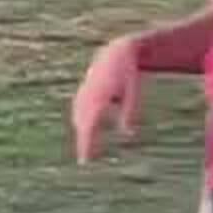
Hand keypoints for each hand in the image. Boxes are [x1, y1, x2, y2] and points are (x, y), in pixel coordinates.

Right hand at [71, 35, 141, 163]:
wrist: (118, 51)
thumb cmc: (129, 72)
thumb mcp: (134, 90)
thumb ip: (130, 111)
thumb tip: (127, 133)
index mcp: (99, 95)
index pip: (88, 125)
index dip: (86, 143)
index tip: (85, 159)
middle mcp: (88, 94)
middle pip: (81, 123)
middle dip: (83, 141)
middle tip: (85, 160)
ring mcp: (84, 91)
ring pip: (78, 116)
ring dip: (81, 132)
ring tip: (86, 149)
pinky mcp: (84, 90)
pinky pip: (79, 110)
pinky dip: (81, 121)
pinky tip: (84, 130)